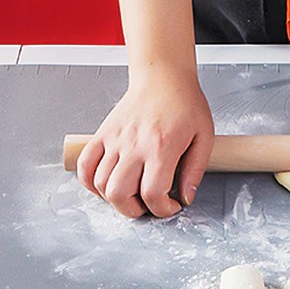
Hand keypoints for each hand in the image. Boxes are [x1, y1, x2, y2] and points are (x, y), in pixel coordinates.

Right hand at [76, 69, 214, 217]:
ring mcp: (115, 140)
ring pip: (100, 183)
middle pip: (120, 194)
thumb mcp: (204, 136)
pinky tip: (106, 184)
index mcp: (162, 147)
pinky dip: (90, 182)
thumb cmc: (186, 103)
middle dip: (134, 211)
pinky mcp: (102, 134)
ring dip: (114, 199)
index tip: (171, 205)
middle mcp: (135, 145)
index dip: (162, 209)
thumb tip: (187, 197)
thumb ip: (195, 170)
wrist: (163, 77)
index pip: (152, 193)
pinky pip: (85, 165)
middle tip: (147, 205)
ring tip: (132, 194)